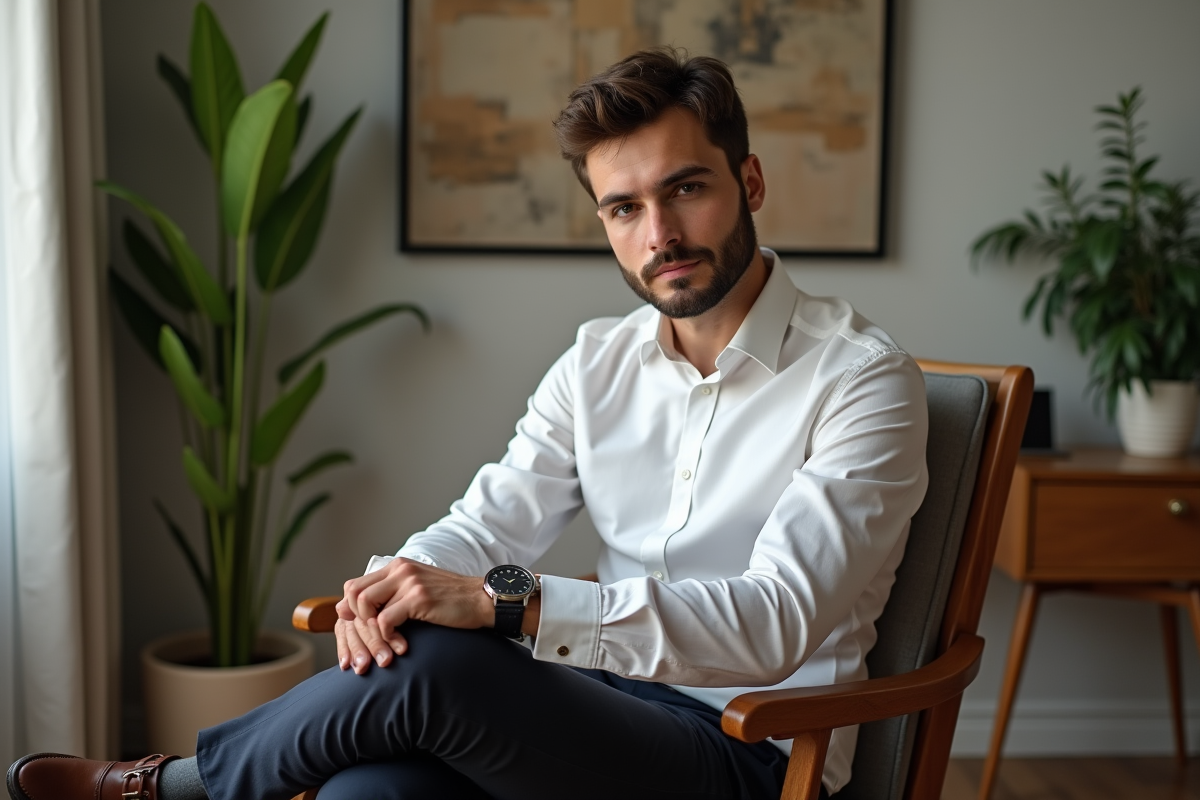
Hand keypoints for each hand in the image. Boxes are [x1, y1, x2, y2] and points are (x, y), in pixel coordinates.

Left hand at [334, 558, 492, 673]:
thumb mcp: (416, 591)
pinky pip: (385, 619)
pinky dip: (388, 637)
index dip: (349, 610)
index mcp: (397, 567)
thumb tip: (346, 608)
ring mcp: (409, 581)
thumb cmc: (450, 601)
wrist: (482, 601)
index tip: (357, 630)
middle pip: (353, 593)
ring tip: (386, 642)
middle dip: (356, 621)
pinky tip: (402, 645)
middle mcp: (400, 569)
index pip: (354, 585)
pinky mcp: (418, 597)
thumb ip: (388, 596)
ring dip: (371, 630)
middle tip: (370, 638)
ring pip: (365, 606)